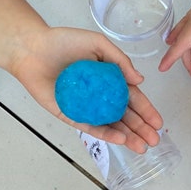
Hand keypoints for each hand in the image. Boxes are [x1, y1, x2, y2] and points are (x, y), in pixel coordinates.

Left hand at [9, 26, 163, 151]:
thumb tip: (140, 80)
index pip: (133, 98)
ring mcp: (87, 108)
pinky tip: (120, 139)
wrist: (33, 49)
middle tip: (154, 140)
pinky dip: (106, 134)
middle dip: (141, 129)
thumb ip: (119, 61)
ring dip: (128, 137)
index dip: (146, 110)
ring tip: (142, 147)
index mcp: (109, 80)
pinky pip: (91, 127)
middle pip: (125, 116)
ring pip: (111, 126)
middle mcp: (100, 96)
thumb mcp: (97, 44)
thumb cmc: (63, 42)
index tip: (158, 123)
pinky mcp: (71, 116)